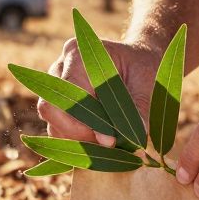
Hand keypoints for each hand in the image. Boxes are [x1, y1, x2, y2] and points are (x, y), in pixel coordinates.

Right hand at [39, 38, 161, 145]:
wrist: (139, 61)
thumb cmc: (143, 66)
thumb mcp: (147, 82)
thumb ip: (139, 108)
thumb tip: (135, 136)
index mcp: (78, 54)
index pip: (70, 94)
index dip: (87, 122)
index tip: (110, 141)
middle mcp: (59, 68)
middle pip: (51, 110)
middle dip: (78, 134)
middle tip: (108, 145)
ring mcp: (55, 88)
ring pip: (53, 124)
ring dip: (78, 141)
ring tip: (109, 143)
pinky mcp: (57, 107)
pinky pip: (58, 131)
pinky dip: (77, 142)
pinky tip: (102, 142)